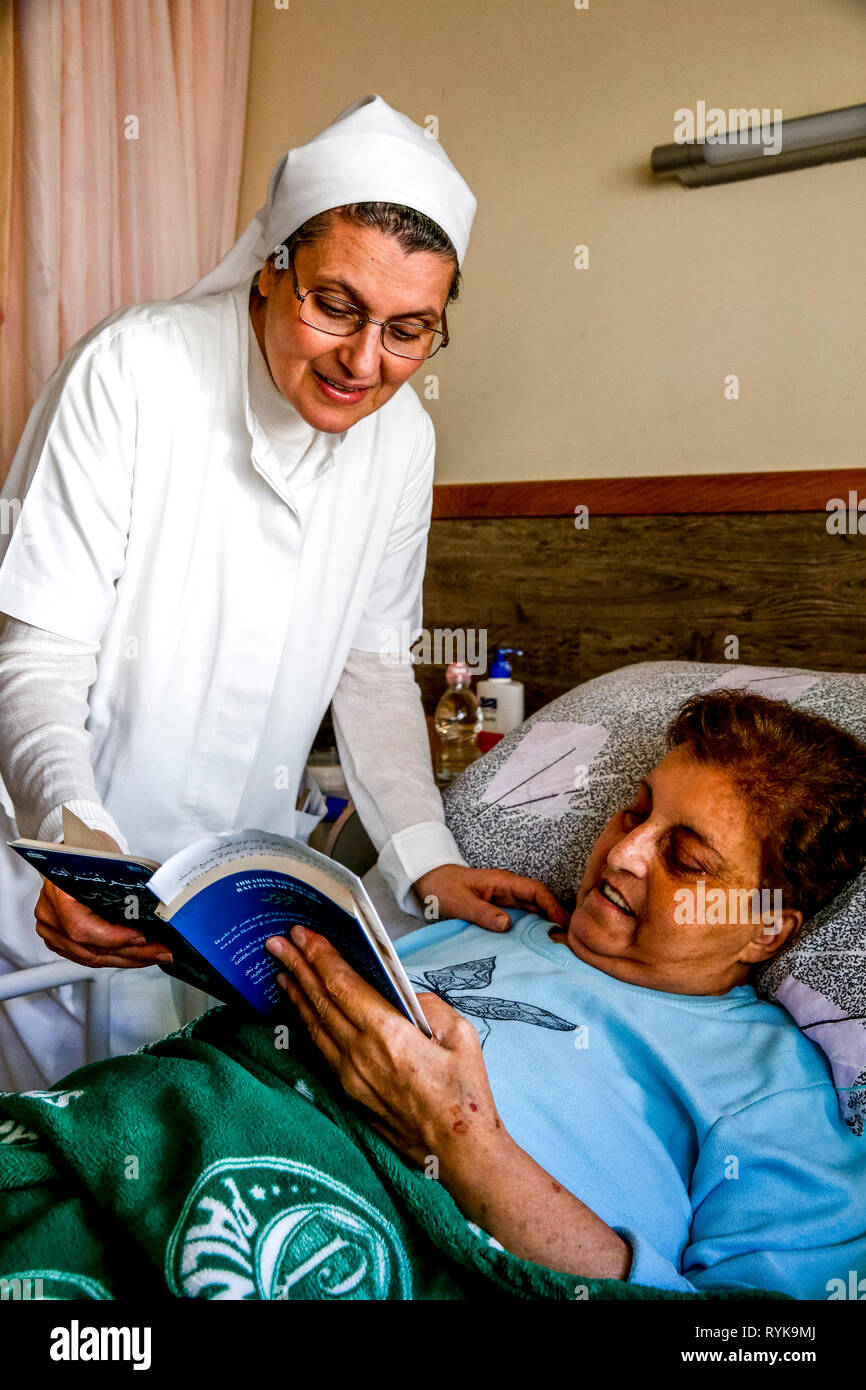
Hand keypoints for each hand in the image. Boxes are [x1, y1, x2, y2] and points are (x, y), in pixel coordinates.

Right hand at [34, 830, 172, 969]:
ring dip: (127, 959)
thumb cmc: (89, 853)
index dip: (114, 938)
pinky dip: (114, 957)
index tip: (142, 938)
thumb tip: (156, 906)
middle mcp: (50, 915)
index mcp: (57, 892)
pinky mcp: (59, 940)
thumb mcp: (108, 863)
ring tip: (153, 955)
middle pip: (91, 948)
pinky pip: (88, 956)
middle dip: (131, 953)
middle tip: (160, 952)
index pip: (82, 928)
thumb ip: (124, 886)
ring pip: (92, 957)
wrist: (73, 852)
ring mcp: (52, 931)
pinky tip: (135, 955)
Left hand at [266, 926, 504, 1171]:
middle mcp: (360, 1054)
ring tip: (282, 971)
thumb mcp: (459, 1035)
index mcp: (387, 1034)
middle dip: (298, 967)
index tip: (302, 934)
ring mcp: (351, 1076)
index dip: (320, 956)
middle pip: (321, 1001)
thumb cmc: (465, 1095)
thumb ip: (428, 1006)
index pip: (342, 985)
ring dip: (297, 995)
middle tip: (278, 943)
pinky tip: (303, 1012)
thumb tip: (404, 997)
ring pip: (315, 1026)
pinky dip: (308, 1024)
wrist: (459, 1152)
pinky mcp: (351, 1094)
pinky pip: (322, 1049)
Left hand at [412, 863, 569, 932]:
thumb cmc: (443, 888)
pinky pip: (521, 917)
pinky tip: (537, 942)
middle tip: (569, 940)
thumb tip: (507, 925)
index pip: (535, 891)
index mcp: (502, 882)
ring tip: (559, 944)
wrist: (428, 881)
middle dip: (556, 917)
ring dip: (546, 924)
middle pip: (539, 901)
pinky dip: (532, 927)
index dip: (552, 906)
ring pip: (533, 910)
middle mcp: (508, 889)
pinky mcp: (499, 908)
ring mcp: (504, 898)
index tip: (564, 923)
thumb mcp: (460, 902)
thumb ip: (482, 913)